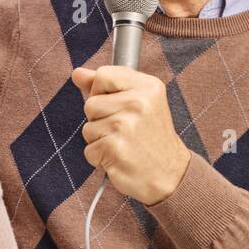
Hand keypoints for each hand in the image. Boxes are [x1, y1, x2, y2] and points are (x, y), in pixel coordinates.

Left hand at [72, 64, 191, 205]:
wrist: (170, 175)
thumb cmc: (151, 138)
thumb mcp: (139, 102)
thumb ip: (107, 85)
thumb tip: (78, 74)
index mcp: (147, 86)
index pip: (103, 75)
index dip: (101, 91)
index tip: (116, 105)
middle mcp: (138, 103)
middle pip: (90, 103)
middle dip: (99, 120)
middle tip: (124, 131)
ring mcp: (126, 125)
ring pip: (87, 128)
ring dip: (99, 141)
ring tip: (123, 144)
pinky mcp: (114, 148)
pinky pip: (89, 150)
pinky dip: (100, 158)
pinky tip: (120, 158)